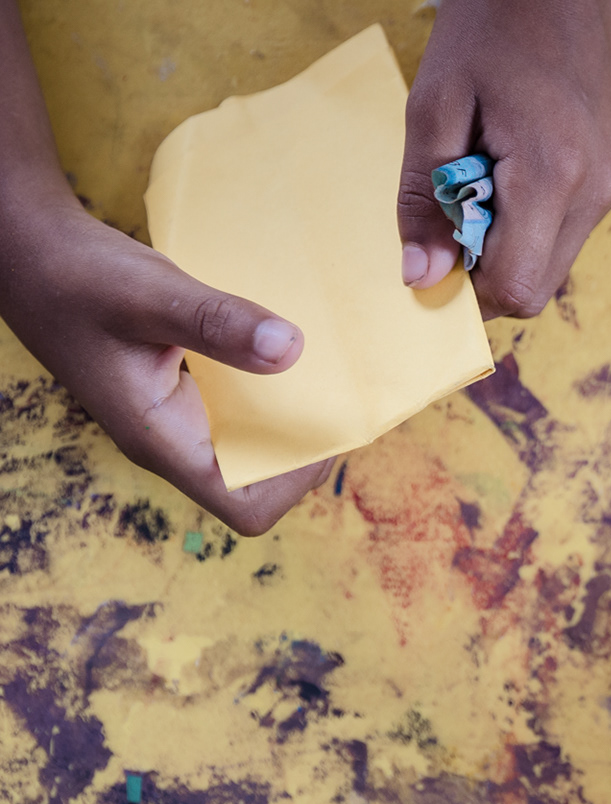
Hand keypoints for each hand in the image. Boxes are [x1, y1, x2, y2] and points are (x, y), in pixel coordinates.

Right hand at [0, 203, 331, 533]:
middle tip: (340, 397)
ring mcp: (174, 417)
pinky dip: (270, 389)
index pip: (244, 506)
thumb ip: (216, 323)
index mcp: (161, 439)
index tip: (326, 429)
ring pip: (249, 444)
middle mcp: (171, 439)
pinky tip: (288, 351)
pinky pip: (237, 409)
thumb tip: (291, 350)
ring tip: (326, 375)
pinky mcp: (179, 389)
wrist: (30, 250)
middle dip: (304, 450)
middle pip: (256, 482)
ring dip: (290, 419)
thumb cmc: (77, 274)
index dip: (295, 481)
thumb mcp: (151, 293)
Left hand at [398, 0, 610, 318]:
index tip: (436, 254)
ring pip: (554, 262)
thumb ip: (423, 198)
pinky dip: (533, 221)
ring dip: (510, 243)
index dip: (468, 289)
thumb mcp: (434, 105)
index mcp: (554, 172)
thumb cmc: (490, 26)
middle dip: (487, 270)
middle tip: (454, 213)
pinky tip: (515, 167)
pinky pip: (570, 230)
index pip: (515, 286)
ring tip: (486, 176)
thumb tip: (421, 276)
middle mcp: (598, 190)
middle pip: (538, 287)